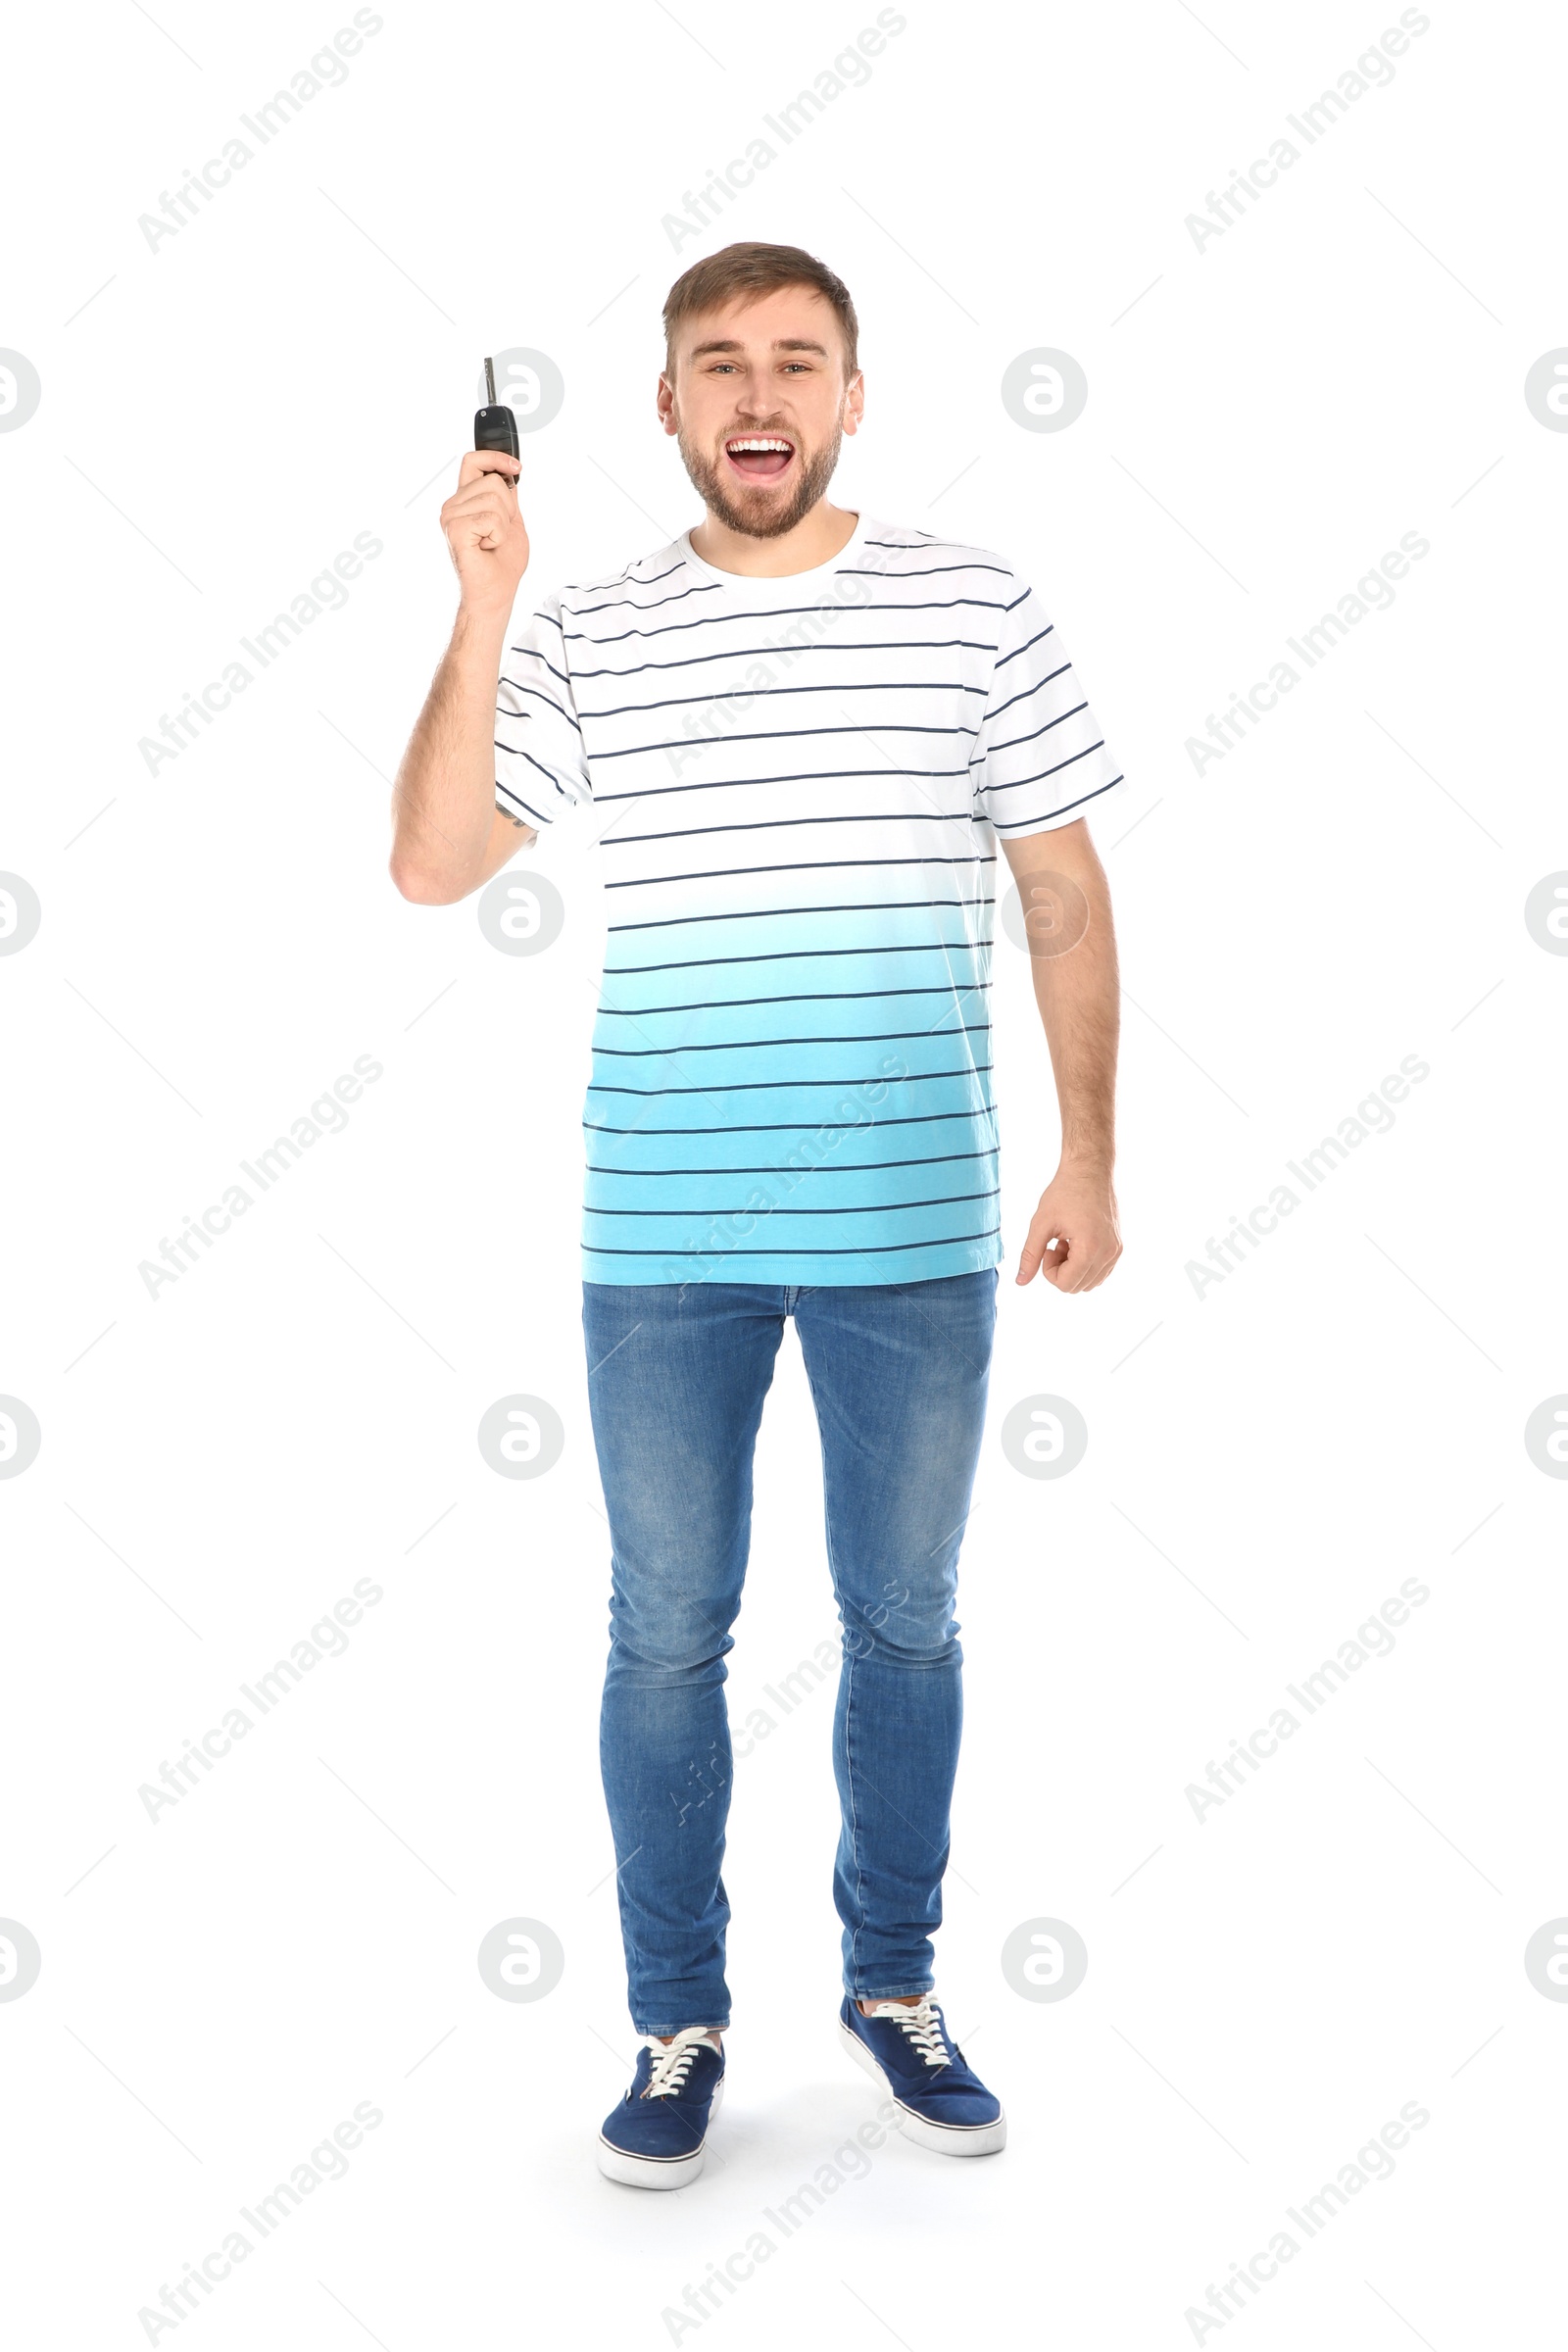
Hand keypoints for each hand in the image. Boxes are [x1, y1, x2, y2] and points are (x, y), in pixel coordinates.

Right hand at [439, 450, 528, 616]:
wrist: (495, 594)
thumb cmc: (501, 564)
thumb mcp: (512, 522)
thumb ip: (507, 497)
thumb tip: (507, 474)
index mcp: (465, 501)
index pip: (473, 461)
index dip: (495, 457)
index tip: (516, 466)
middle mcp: (453, 505)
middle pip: (492, 480)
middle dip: (508, 508)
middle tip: (498, 534)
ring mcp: (450, 516)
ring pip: (493, 496)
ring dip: (503, 524)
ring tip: (492, 542)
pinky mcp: (454, 529)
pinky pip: (491, 518)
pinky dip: (498, 535)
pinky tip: (487, 548)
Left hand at [1016, 1161, 1121, 1291]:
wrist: (1089, 1170)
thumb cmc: (1064, 1192)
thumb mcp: (1041, 1224)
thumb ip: (1030, 1255)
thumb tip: (1020, 1281)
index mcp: (1090, 1248)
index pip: (1066, 1284)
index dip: (1049, 1271)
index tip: (1047, 1249)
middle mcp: (1108, 1253)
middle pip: (1078, 1287)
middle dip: (1061, 1270)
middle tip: (1056, 1244)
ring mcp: (1116, 1251)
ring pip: (1090, 1283)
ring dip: (1073, 1269)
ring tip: (1067, 1242)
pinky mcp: (1118, 1246)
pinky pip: (1100, 1272)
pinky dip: (1085, 1265)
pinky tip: (1077, 1242)